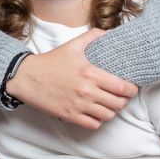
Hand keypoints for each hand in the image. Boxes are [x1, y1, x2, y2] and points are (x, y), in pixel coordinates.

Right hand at [6, 29, 137, 128]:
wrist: (28, 77)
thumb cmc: (51, 61)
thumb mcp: (73, 45)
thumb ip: (93, 37)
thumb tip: (109, 33)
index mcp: (90, 73)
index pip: (122, 87)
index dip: (131, 90)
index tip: (131, 88)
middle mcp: (87, 91)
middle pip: (118, 103)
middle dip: (123, 101)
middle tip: (121, 97)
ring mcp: (78, 105)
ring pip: (108, 116)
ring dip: (111, 111)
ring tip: (109, 105)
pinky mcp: (70, 116)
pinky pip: (93, 124)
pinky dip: (98, 121)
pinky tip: (95, 113)